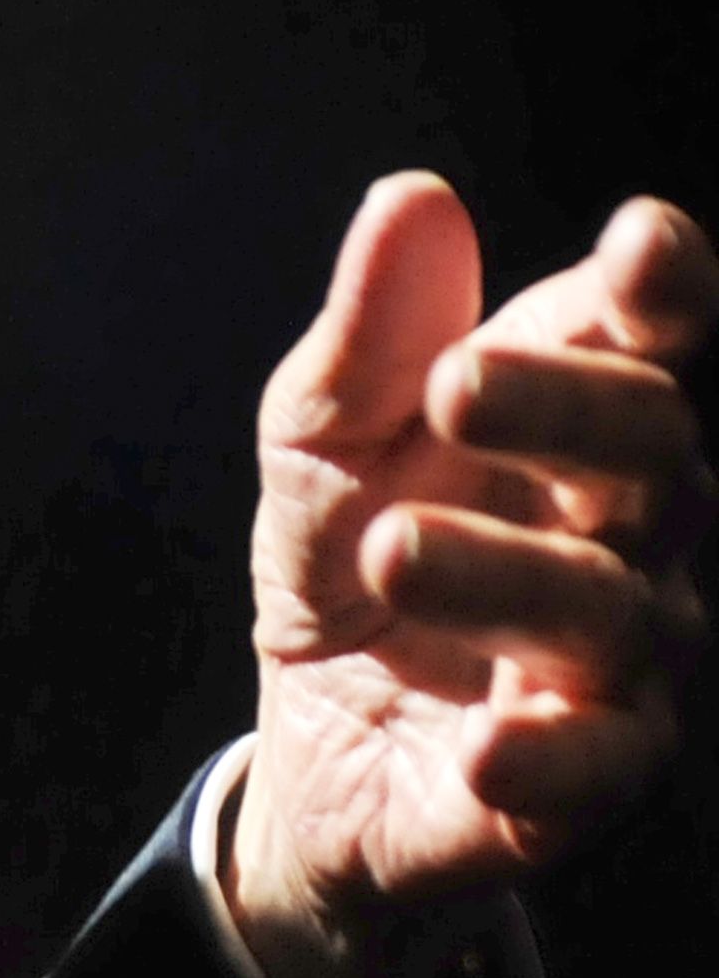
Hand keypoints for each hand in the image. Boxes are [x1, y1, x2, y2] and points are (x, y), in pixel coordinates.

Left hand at [228, 174, 714, 977]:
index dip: (664, 293)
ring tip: (392, 549)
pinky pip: (600, 768)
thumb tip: (414, 198)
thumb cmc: (347, 543)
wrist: (313, 730)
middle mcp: (634, 531)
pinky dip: (554, 758)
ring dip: (505, 576)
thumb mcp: (322, 434)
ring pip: (611, 608)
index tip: (645, 245)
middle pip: (650, 455)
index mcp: (575, 422)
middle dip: (565, 411)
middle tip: (454, 386)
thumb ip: (374, 332)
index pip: (644, 343)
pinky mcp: (589, 780)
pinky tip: (494, 747)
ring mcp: (624, 657)